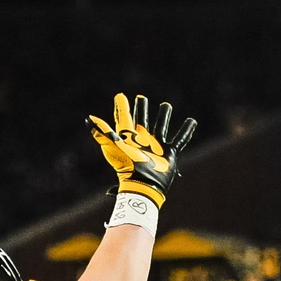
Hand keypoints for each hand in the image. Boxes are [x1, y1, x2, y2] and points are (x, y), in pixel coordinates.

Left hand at [87, 93, 196, 207]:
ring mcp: (156, 146)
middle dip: (141, 109)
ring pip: (161, 126)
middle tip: (141, 98)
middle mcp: (142, 140)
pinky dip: (186, 130)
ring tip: (166, 105)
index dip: (121, 107)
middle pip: (141, 120)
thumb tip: (89, 119)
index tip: (119, 96)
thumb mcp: (113, 147)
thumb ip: (102, 133)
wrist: (143, 184)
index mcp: (128, 137)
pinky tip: (191, 121)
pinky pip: (180, 139)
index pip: (123, 118)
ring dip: (163, 116)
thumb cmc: (126, 167)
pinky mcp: (169, 153)